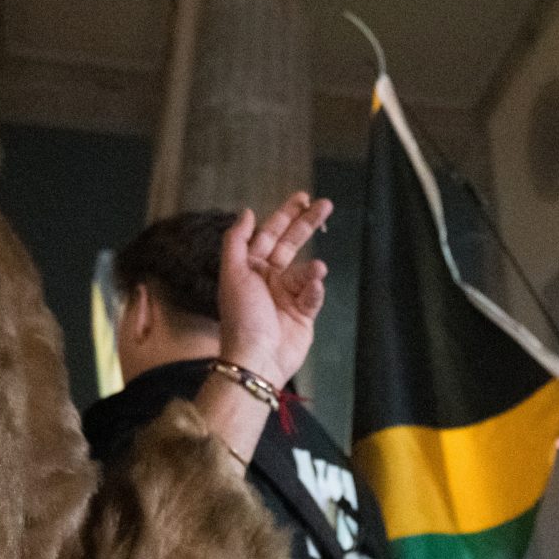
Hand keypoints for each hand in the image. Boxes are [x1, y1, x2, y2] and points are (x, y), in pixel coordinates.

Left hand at [216, 194, 331, 385]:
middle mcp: (270, 278)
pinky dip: (314, 291)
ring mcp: (288, 295)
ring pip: (305, 271)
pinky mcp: (303, 313)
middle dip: (307, 224)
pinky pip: (313, 295)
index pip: (270, 233)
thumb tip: (247, 212)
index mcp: (251, 267)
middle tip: (325, 204)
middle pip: (292, 243)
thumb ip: (237, 240)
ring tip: (317, 270)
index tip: (302, 198)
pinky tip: (313, 288)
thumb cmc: (241, 318)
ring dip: (311, 269)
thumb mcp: (232, 274)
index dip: (286, 214)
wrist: (256, 360)